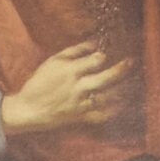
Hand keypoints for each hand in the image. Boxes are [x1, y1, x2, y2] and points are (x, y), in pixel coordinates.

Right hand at [1, 42, 134, 136]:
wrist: (28, 110)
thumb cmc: (38, 83)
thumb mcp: (53, 61)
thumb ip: (74, 51)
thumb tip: (94, 43)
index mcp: (72, 70)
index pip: (97, 59)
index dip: (105, 55)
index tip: (110, 53)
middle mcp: (79, 86)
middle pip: (107, 77)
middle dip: (121, 68)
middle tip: (132, 62)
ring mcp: (80, 103)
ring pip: (108, 96)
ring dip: (121, 90)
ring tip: (131, 84)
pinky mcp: (79, 117)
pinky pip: (100, 115)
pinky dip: (112, 111)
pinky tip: (120, 106)